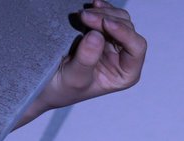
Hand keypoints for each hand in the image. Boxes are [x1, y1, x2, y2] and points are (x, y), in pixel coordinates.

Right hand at [15, 1, 146, 127]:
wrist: (46, 85)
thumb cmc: (63, 89)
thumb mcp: (74, 78)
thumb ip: (87, 60)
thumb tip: (96, 36)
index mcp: (125, 74)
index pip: (136, 48)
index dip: (124, 32)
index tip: (104, 23)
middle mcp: (123, 58)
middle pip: (127, 29)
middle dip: (107, 19)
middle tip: (83, 16)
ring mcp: (113, 44)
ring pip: (118, 19)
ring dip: (102, 12)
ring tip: (83, 14)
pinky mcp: (101, 34)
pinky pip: (108, 15)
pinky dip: (100, 9)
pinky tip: (91, 5)